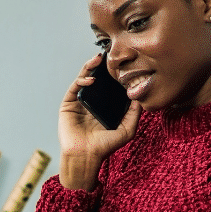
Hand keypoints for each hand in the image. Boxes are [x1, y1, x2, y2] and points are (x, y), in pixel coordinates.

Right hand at [58, 54, 140, 189]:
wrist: (85, 156)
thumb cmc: (105, 146)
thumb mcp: (127, 130)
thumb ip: (135, 114)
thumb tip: (141, 96)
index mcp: (105, 106)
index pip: (110, 85)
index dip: (115, 74)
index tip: (123, 63)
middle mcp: (92, 101)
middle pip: (97, 78)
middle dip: (102, 66)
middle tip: (109, 55)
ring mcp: (80, 101)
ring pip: (84, 78)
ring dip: (90, 67)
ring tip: (98, 59)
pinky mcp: (68, 103)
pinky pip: (75, 87)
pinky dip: (82, 80)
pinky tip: (91, 79)